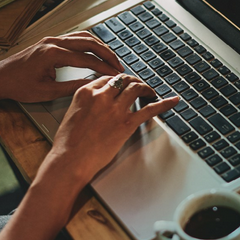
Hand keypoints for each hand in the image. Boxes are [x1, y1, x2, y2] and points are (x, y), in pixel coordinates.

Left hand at [0, 32, 124, 103]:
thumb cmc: (17, 85)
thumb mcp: (47, 92)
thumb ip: (73, 87)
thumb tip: (93, 85)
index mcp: (52, 54)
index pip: (87, 59)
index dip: (104, 68)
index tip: (116, 75)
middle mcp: (53, 42)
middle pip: (89, 43)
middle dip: (107, 54)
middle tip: (119, 66)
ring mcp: (51, 39)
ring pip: (83, 37)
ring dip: (99, 47)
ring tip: (111, 59)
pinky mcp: (50, 41)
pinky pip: (75, 38)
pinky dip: (89, 43)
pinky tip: (96, 51)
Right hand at [47, 74, 179, 181]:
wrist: (70, 160)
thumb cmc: (67, 143)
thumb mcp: (72, 114)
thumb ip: (85, 104)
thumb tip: (95, 105)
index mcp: (86, 92)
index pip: (106, 79)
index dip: (117, 81)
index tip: (122, 85)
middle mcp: (102, 96)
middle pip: (123, 80)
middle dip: (133, 81)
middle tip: (138, 85)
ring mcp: (116, 109)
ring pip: (136, 88)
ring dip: (146, 88)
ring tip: (150, 92)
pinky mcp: (127, 123)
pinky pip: (150, 109)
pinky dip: (164, 103)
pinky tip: (172, 101)